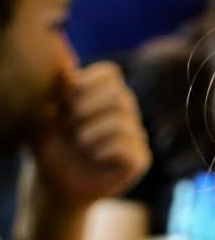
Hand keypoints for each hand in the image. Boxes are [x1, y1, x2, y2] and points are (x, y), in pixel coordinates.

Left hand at [30, 60, 150, 209]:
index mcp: (105, 95)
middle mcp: (125, 112)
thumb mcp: (46, 109)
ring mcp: (136, 136)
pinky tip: (93, 157)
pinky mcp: (140, 160)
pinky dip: (103, 151)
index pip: (111, 73)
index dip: (87, 83)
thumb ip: (58, 85)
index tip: (65, 99)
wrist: (56, 181)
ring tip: (79, 142)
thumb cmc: (51, 143)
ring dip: (90, 132)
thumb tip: (61, 54)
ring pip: (122, 121)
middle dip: (87, 108)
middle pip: (119, 95)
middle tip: (69, 124)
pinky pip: (127, 147)